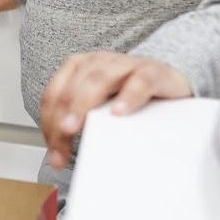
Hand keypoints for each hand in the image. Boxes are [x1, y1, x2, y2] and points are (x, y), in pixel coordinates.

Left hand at [40, 51, 191, 168]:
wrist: (170, 82)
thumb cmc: (130, 94)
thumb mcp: (100, 108)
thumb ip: (80, 124)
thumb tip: (60, 157)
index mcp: (80, 69)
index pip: (55, 95)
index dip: (49, 121)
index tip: (53, 150)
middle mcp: (99, 62)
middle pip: (72, 89)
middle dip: (61, 116)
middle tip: (60, 138)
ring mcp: (126, 65)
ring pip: (99, 80)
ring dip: (83, 105)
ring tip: (76, 126)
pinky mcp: (153, 72)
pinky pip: (140, 81)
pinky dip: (128, 97)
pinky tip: (119, 112)